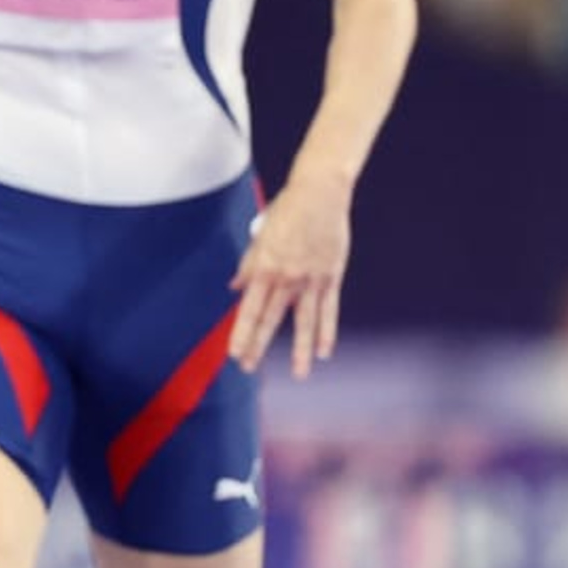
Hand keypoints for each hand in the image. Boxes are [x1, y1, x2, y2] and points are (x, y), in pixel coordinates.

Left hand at [228, 171, 353, 377]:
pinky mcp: (332, 276)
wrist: (320, 193)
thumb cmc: (287, 211)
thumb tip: (235, 288)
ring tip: (300, 375)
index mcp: (265, 266)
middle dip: (258, 345)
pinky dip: (327, 331)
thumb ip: (249, 264)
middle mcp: (287, 277)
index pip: (250, 309)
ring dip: (301, 350)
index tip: (235, 354)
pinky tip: (325, 352)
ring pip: (305, 321)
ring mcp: (312, 279)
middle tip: (249, 368)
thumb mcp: (261, 236)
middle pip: (271, 318)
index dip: (242, 333)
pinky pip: (329, 310)